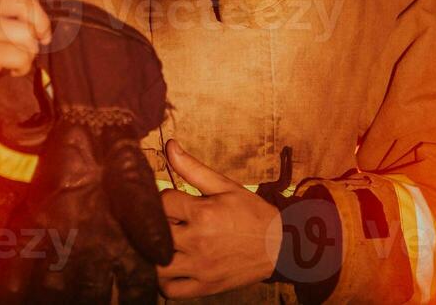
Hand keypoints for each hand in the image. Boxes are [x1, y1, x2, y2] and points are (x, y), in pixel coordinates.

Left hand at [157, 139, 282, 298]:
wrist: (280, 245)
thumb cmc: (252, 213)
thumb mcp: (226, 186)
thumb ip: (193, 168)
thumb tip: (169, 145)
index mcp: (203, 213)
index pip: (162, 202)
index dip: (163, 199)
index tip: (172, 202)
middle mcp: (198, 242)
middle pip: (154, 233)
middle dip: (155, 225)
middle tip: (164, 223)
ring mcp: (200, 267)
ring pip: (156, 266)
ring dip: (154, 254)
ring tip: (162, 245)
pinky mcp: (204, 286)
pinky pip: (171, 290)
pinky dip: (164, 282)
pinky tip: (169, 267)